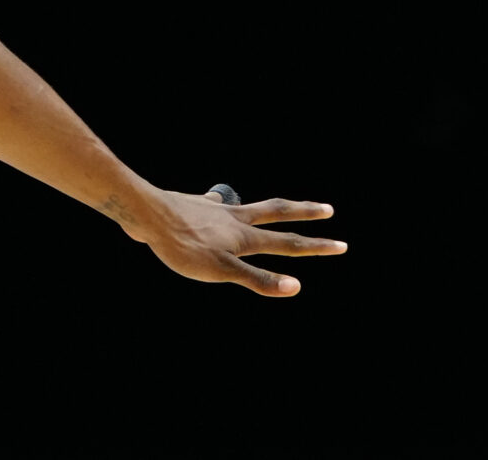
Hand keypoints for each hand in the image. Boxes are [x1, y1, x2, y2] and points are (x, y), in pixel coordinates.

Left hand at [113, 185, 344, 295]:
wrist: (145, 213)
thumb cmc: (182, 246)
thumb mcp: (221, 270)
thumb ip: (258, 279)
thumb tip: (297, 286)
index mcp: (245, 237)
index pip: (288, 244)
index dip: (316, 247)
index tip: (342, 245)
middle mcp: (234, 218)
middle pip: (276, 212)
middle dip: (304, 213)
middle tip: (328, 208)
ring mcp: (214, 209)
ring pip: (250, 207)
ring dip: (270, 208)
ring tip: (283, 205)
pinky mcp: (194, 205)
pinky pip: (216, 204)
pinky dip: (225, 204)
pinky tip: (220, 200)